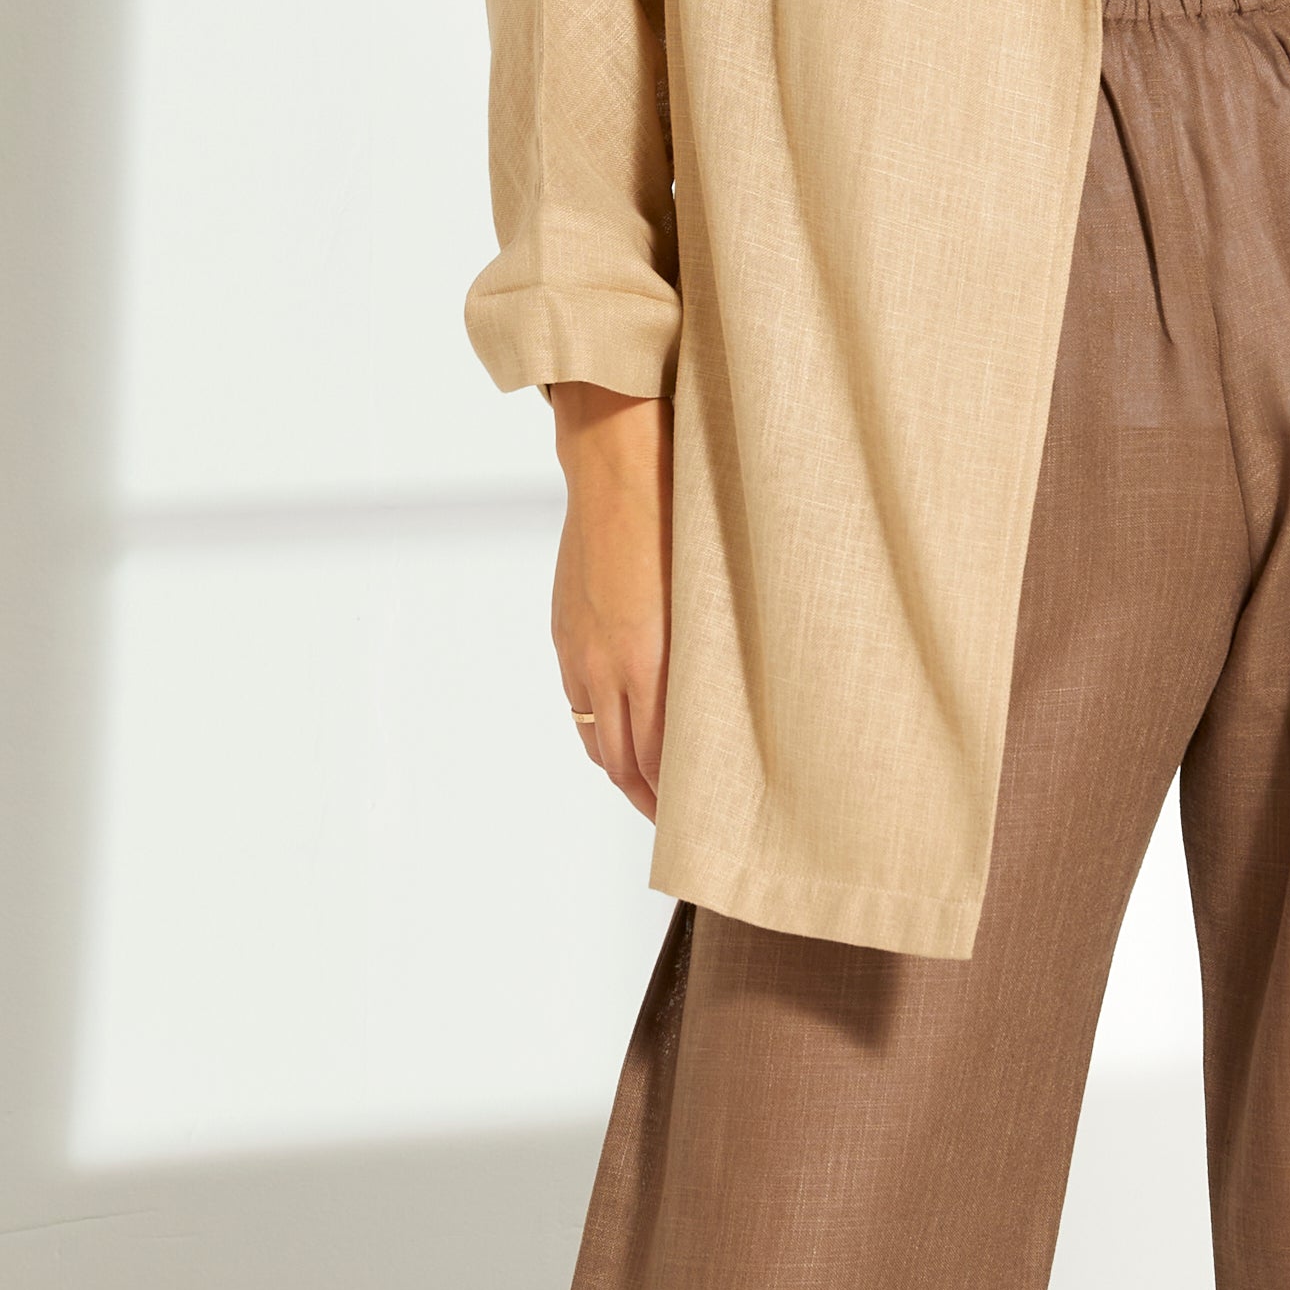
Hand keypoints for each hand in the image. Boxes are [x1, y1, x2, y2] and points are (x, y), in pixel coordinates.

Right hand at [548, 383, 670, 820]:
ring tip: (652, 792)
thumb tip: (723, 708)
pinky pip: (580, 705)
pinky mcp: (566, 632)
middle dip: (649, 801)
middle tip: (680, 826)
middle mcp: (606, 664)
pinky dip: (601, 733)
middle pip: (621, 763)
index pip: (655, 760)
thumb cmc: (680, 515)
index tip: (701, 823)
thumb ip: (709, 658)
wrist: (618, 463)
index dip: (675, 802)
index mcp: (648, 657)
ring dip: (622, 772)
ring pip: (595, 739)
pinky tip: (621, 737)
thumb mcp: (708, 594)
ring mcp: (579, 649)